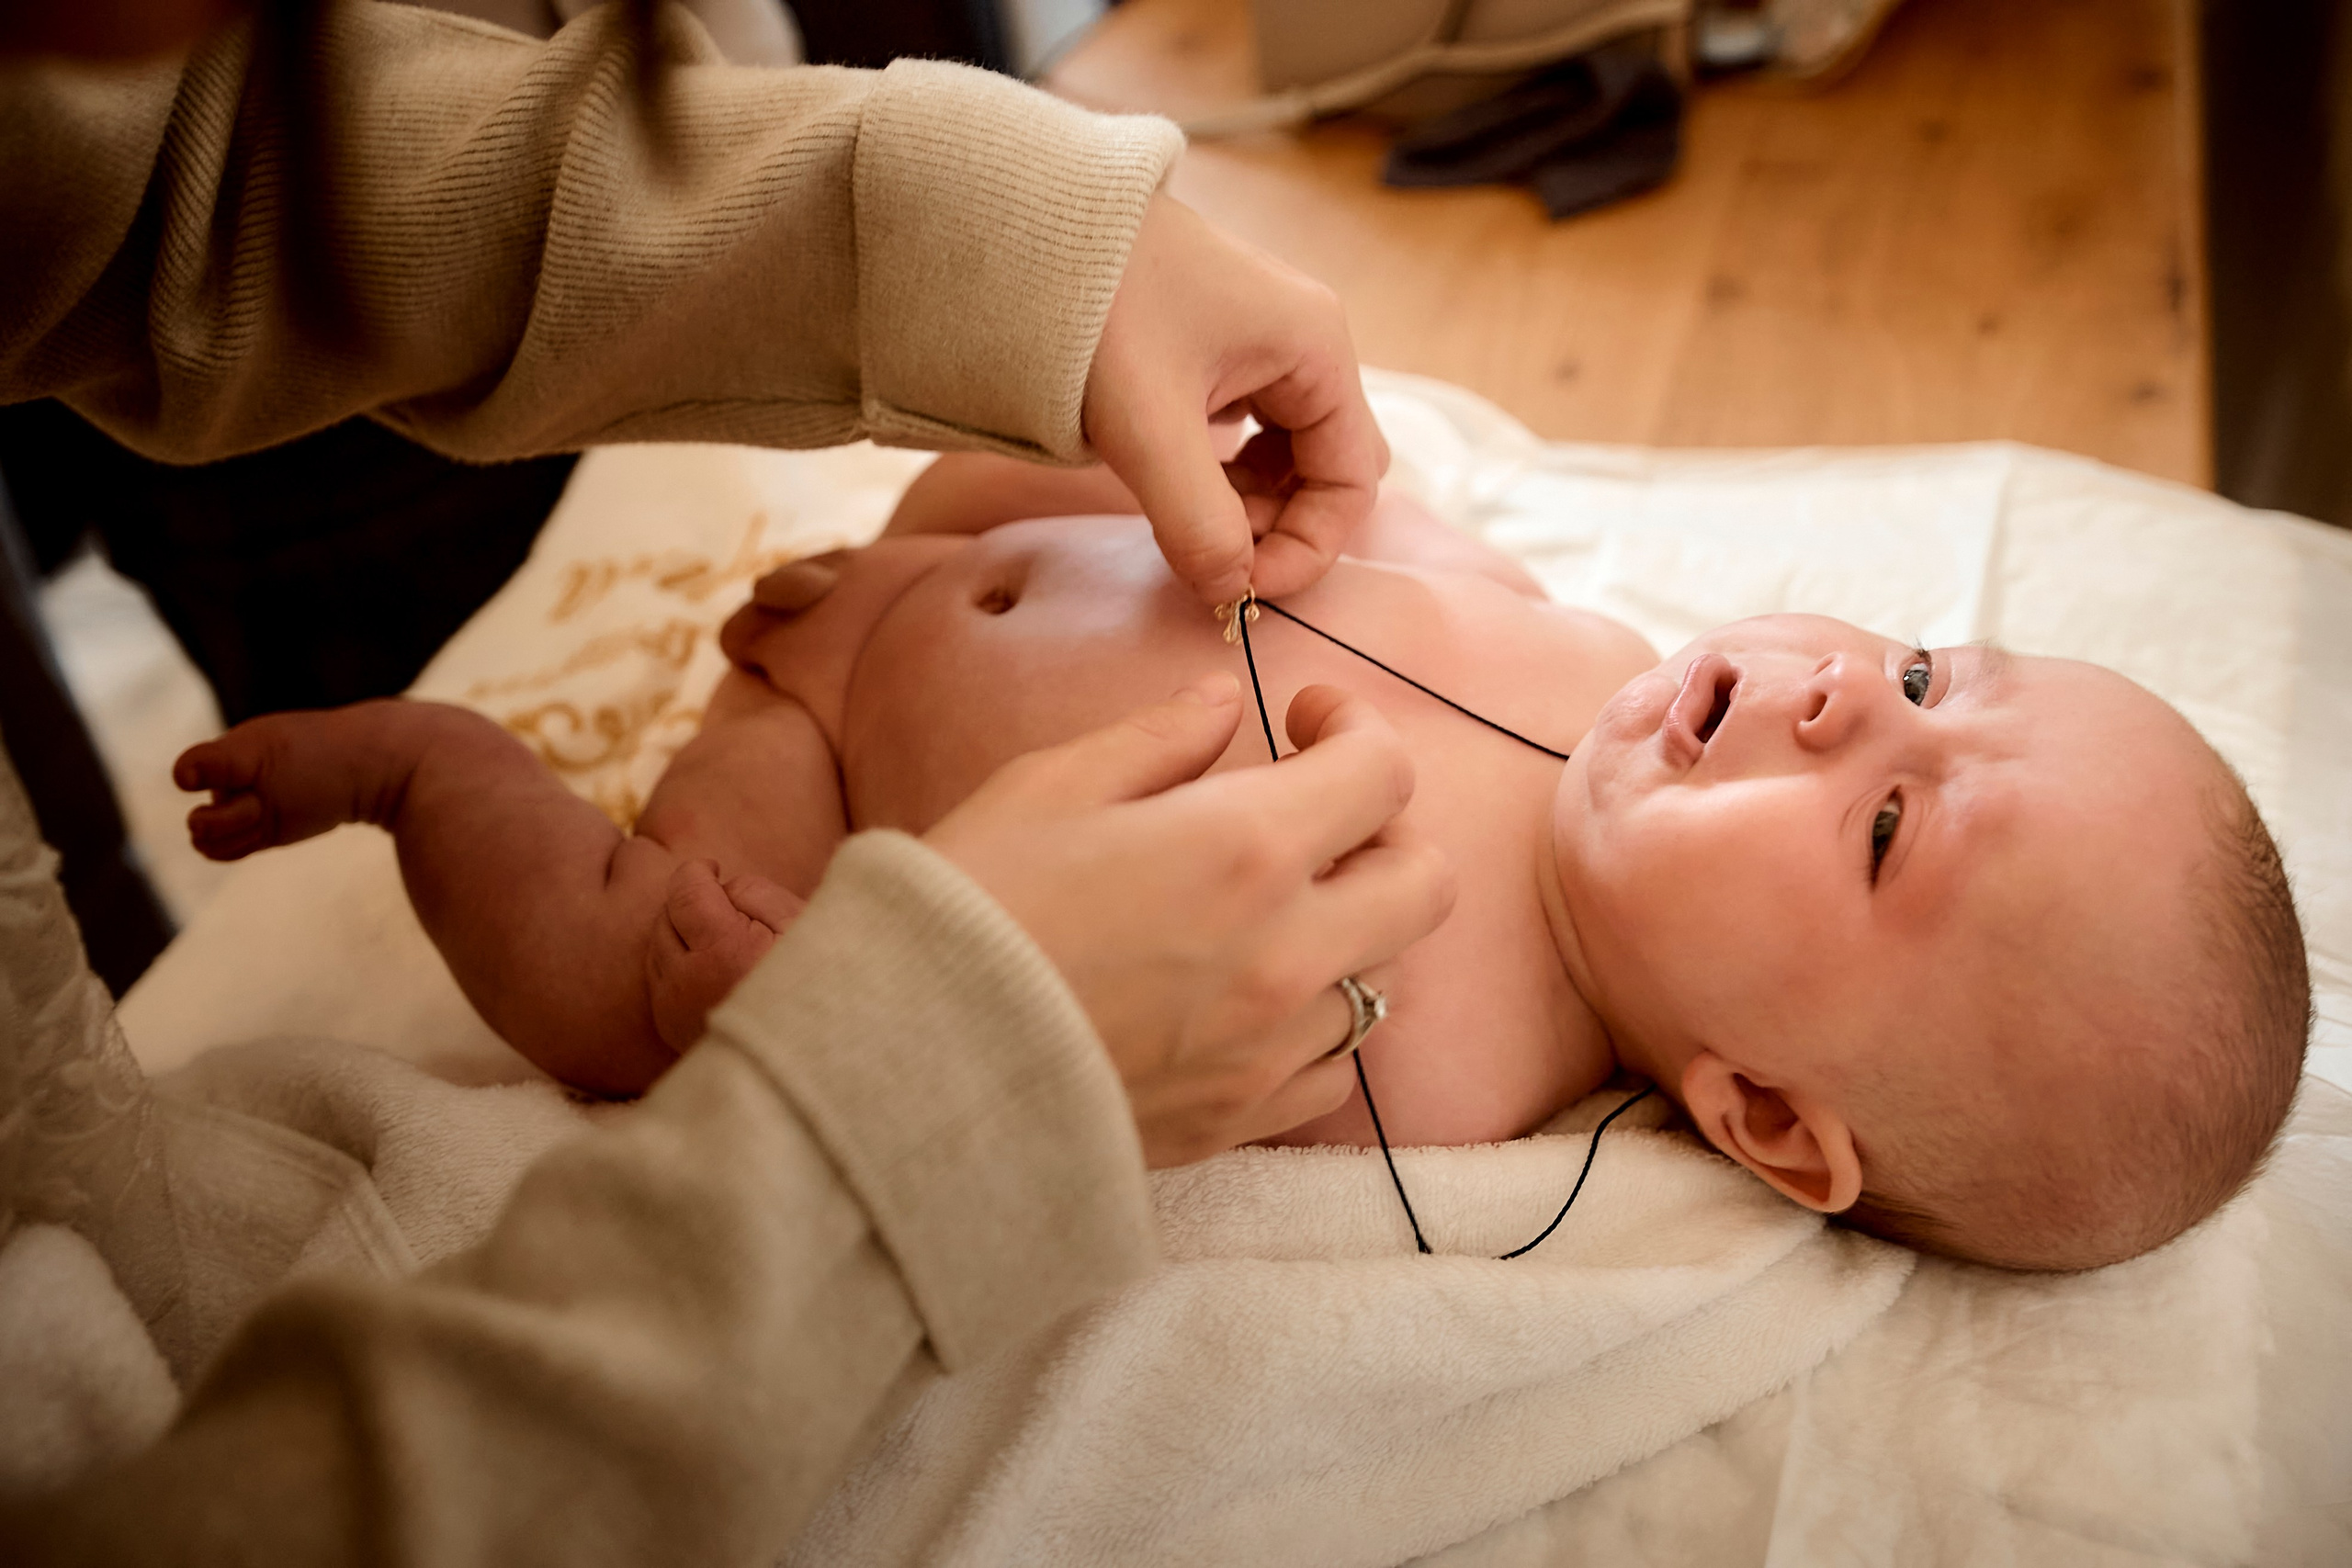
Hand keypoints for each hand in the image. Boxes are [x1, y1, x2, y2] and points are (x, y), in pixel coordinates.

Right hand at [925, 676, 1454, 1165]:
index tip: (1305, 721)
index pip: (1384, 775)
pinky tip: (1257, 999)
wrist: (908, 1075)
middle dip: (1386, 832)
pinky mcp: (1245, 1120)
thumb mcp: (1048, 788)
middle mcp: (1289, 951)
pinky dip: (1319, 1025)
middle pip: (1425, 882)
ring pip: (1387, 979)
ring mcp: (1275, 1046)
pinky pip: (1337, 1070)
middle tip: (1316, 815)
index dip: (1356, 730)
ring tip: (1275, 911)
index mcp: (1246, 848)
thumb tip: (1223, 701)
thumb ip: (1157, 739)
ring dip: (1353, 931)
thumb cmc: (968, 910)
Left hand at [1084, 195, 1388, 607]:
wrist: (1022, 223)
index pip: (1353, 482)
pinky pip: (1246, 431)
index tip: (1241, 587)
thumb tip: (1229, 593)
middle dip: (1279, 526)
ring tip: (1181, 517)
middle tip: (1207, 551)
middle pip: (1327, 468)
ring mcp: (1262, 343)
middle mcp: (1304, 342)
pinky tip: (1169, 479)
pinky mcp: (1218, 348)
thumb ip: (1197, 521)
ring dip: (1245, 503)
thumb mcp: (1147, 427)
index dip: (1307, 548)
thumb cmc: (1093, 305)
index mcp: (1317, 348)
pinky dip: (1219, 473)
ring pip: (1286, 454)